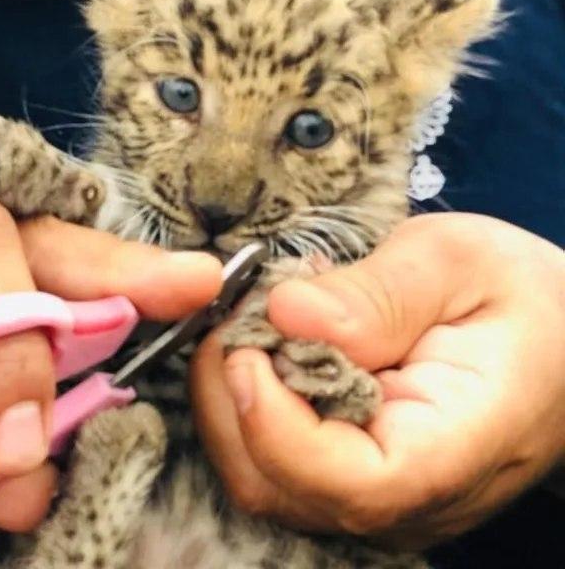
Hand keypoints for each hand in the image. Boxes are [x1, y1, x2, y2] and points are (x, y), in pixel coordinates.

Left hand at [191, 213, 564, 549]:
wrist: (558, 337)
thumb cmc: (519, 296)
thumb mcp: (458, 262)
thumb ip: (376, 294)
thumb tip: (285, 312)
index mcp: (452, 447)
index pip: (351, 484)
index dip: (276, 424)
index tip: (246, 344)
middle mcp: (410, 499)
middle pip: (280, 485)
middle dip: (230, 395)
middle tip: (236, 307)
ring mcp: (377, 500)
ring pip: (260, 475)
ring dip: (230, 393)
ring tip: (257, 314)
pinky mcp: (349, 480)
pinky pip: (271, 458)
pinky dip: (247, 398)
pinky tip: (272, 340)